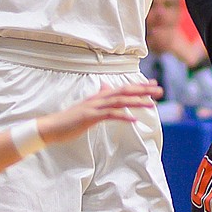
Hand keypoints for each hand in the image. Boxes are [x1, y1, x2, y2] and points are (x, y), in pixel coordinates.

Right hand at [35, 79, 160, 147]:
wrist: (51, 127)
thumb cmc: (69, 120)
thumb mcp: (86, 108)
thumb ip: (98, 98)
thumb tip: (106, 88)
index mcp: (99, 97)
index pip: (122, 88)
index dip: (138, 86)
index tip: (153, 84)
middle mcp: (98, 99)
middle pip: (124, 91)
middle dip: (143, 90)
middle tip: (159, 90)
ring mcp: (94, 107)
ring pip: (119, 101)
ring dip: (137, 102)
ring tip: (152, 104)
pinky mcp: (90, 117)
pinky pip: (109, 115)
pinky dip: (123, 116)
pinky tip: (134, 120)